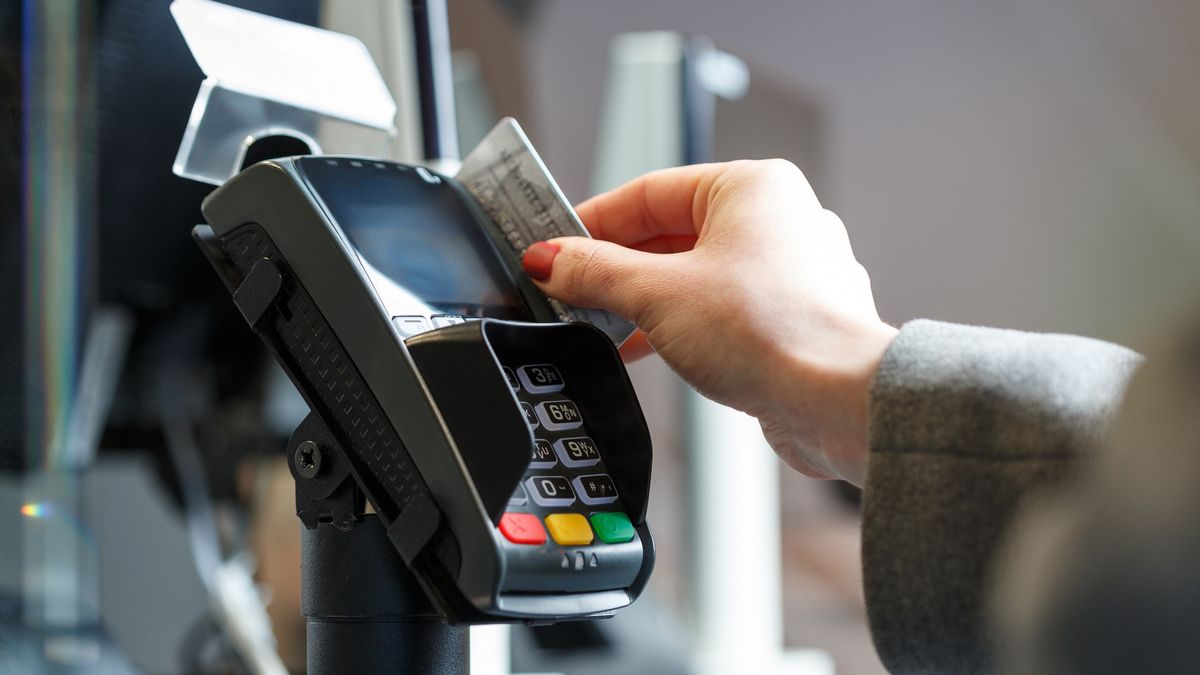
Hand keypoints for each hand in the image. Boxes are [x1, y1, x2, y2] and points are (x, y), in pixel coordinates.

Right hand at [521, 160, 895, 485]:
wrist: (837, 400)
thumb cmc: (775, 331)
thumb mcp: (658, 294)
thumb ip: (597, 273)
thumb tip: (554, 261)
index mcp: (753, 188)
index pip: (649, 192)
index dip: (592, 222)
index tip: (553, 248)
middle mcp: (778, 222)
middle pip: (671, 233)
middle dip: (616, 267)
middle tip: (567, 290)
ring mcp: (790, 272)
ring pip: (695, 275)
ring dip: (644, 301)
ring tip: (599, 325)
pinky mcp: (792, 318)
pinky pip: (720, 310)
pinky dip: (679, 325)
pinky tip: (645, 349)